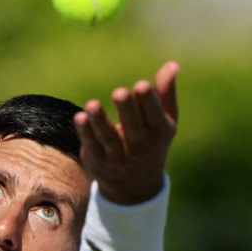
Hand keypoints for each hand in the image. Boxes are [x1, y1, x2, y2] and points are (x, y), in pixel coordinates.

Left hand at [74, 61, 178, 204]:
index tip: (141, 85)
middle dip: (127, 110)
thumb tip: (172, 64)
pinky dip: (85, 133)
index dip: (148, 101)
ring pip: (108, 138)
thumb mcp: (165, 120)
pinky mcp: (98, 160)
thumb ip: (166, 93)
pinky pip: (91, 145)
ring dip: (100, 121)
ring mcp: (118, 156)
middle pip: (133, 127)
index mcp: (159, 132)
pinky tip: (79, 118)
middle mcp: (140, 146)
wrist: (135, 186)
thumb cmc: (152, 142)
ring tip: (92, 105)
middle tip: (119, 92)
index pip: (154, 116)